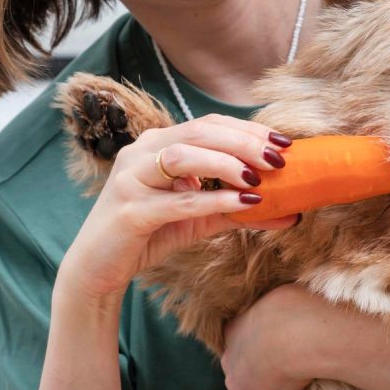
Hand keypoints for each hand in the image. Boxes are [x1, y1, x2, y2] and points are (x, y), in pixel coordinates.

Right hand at [59, 115, 296, 299]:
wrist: (99, 266)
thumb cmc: (150, 233)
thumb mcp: (199, 217)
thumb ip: (238, 209)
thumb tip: (290, 212)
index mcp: (157, 144)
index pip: (209, 124)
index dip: (248, 129)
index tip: (284, 143)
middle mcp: (142, 152)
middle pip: (200, 132)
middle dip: (244, 142)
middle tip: (278, 159)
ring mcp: (132, 178)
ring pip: (184, 156)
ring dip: (227, 164)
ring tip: (259, 179)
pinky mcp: (130, 210)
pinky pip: (178, 200)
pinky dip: (214, 200)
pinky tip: (243, 204)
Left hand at [221, 284, 323, 389]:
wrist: (301, 333)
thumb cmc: (299, 307)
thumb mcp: (282, 295)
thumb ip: (277, 306)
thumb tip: (290, 304)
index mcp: (234, 328)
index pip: (239, 343)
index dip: (257, 349)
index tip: (277, 350)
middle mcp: (229, 357)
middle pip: (238, 369)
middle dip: (256, 372)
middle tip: (285, 372)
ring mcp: (237, 385)